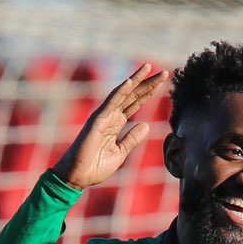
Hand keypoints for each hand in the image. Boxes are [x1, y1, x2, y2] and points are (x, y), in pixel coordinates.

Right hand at [50, 64, 166, 190]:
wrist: (79, 176)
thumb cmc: (95, 166)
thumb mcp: (120, 153)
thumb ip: (132, 138)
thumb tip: (146, 125)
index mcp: (117, 123)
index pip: (136, 104)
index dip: (148, 93)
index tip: (162, 83)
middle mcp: (111, 116)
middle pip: (133, 95)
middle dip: (148, 83)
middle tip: (164, 72)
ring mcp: (104, 116)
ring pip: (123, 94)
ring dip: (136, 80)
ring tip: (149, 67)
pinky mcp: (97, 121)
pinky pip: (110, 103)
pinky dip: (120, 92)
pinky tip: (130, 81)